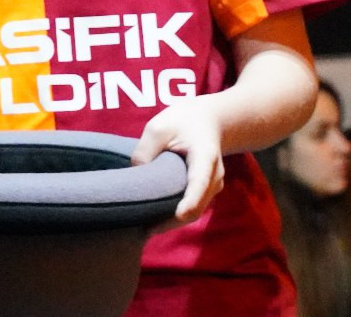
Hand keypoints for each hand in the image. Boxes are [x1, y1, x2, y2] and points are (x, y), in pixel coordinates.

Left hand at [134, 100, 227, 222]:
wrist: (208, 121)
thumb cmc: (182, 122)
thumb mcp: (159, 127)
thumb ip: (146, 150)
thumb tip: (136, 176)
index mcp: (205, 157)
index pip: (199, 182)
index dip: (190, 200)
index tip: (179, 214)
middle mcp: (214, 177)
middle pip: (196, 206)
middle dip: (172, 221)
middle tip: (143, 230)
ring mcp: (212, 187)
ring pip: (193, 212)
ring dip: (171, 222)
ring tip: (144, 229)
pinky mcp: (205, 193)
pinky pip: (192, 209)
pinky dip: (174, 217)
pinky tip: (152, 222)